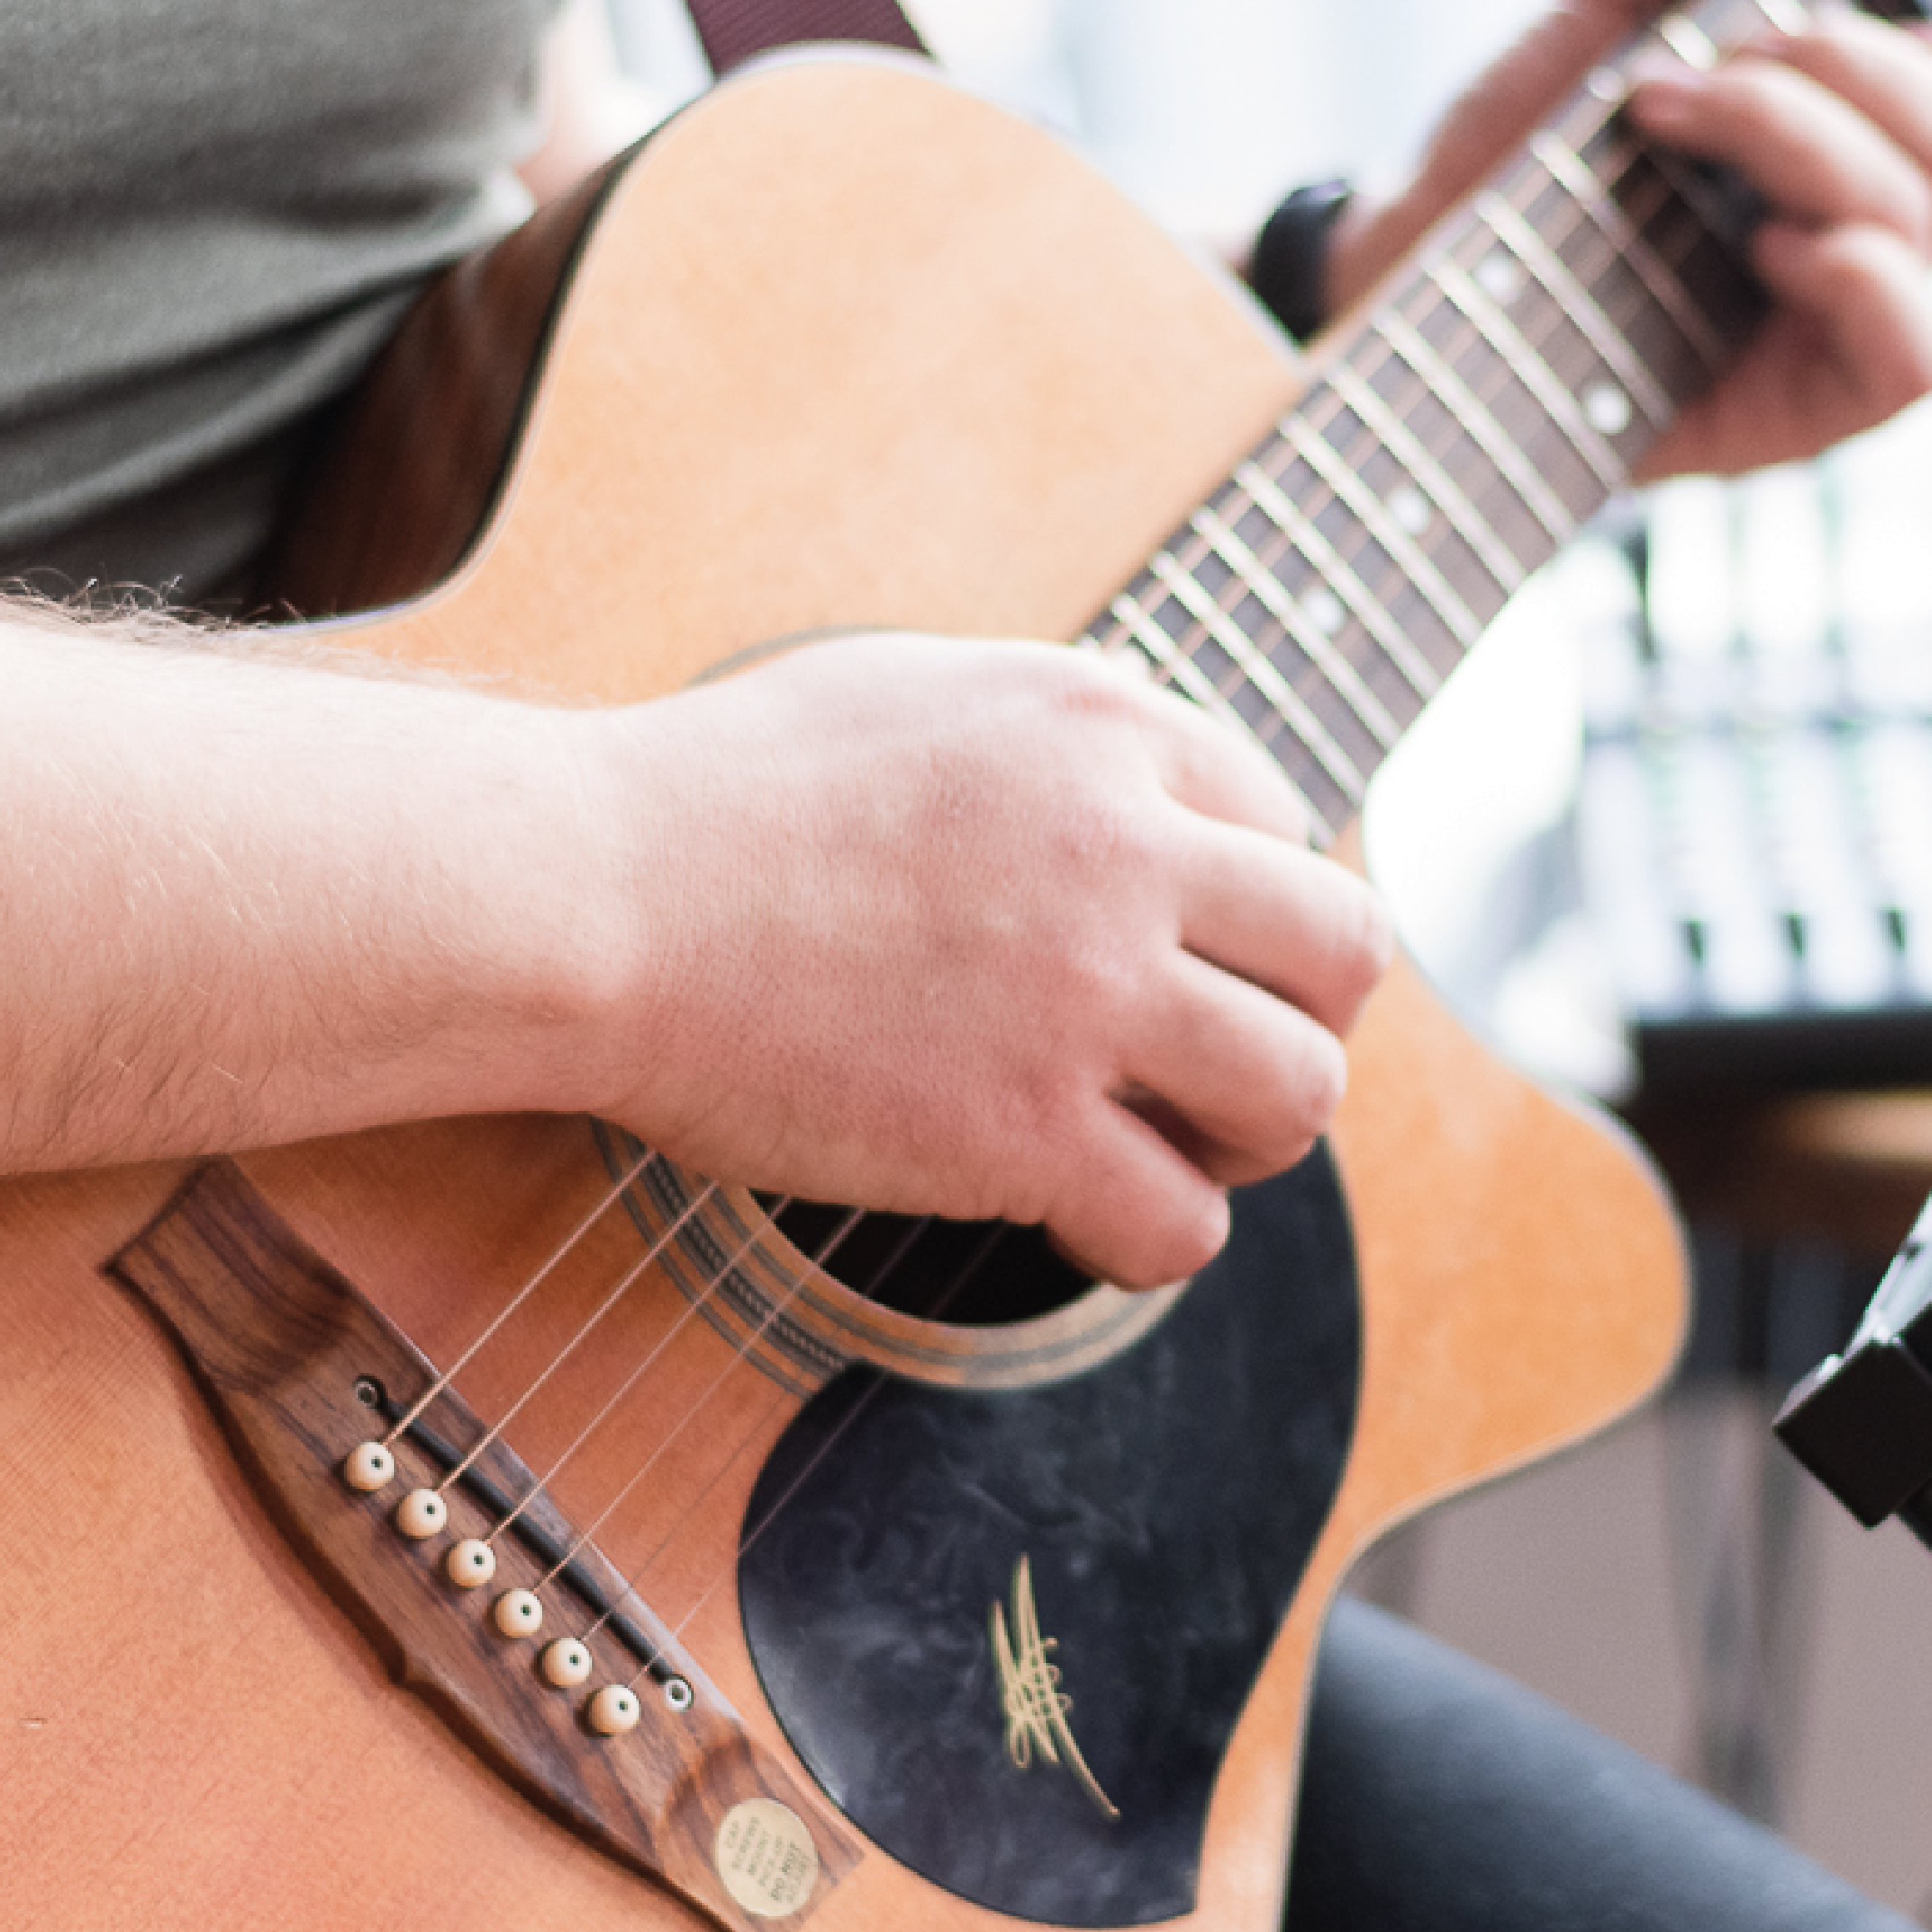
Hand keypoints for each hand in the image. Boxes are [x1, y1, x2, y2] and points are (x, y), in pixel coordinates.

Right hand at [566, 636, 1391, 1290]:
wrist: (587, 897)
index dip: (1242, 913)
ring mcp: (1081, 992)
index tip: (1171, 961)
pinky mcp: (1018, 1127)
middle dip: (1296, 1023)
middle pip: (1344, 958)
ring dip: (1248, 1138)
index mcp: (1101, 727)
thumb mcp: (919, 692)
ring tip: (1156, 1145)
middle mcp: (1123, 848)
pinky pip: (1180, 1222)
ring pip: (1300, 1095)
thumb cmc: (711, 800)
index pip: (1288, 829)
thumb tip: (1148, 798)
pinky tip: (1073, 1216)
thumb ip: (1057, 741)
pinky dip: (1148, 1240)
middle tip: (1206, 1065)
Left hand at [1328, 0, 1931, 484]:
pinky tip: (1761, 247)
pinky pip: (1924, 358)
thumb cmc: (1526, 134)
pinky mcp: (1806, 415)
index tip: (1812, 24)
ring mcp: (1848, 330)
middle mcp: (1883, 241)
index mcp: (1877, 150)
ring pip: (1929, 213)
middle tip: (1689, 80)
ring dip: (1791, 136)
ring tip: (1662, 125)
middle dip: (1832, 70)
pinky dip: (1858, 276)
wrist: (1416, 247)